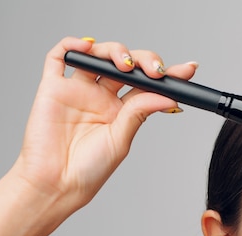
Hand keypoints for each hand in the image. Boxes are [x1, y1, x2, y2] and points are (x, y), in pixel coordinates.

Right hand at [11, 37, 197, 214]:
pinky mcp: (52, 88)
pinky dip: (72, 44)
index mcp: (120, 112)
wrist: (56, 184)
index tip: (188, 70)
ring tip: (126, 64)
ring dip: (115, 51)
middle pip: (125, 65)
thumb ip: (138, 112)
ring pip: (98, 55)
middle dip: (144, 60)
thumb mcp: (121, 141)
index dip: (167, 75)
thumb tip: (166, 94)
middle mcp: (100, 97)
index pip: (146, 85)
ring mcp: (77, 91)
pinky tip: (88, 46)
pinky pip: (59, 57)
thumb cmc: (87, 171)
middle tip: (156, 71)